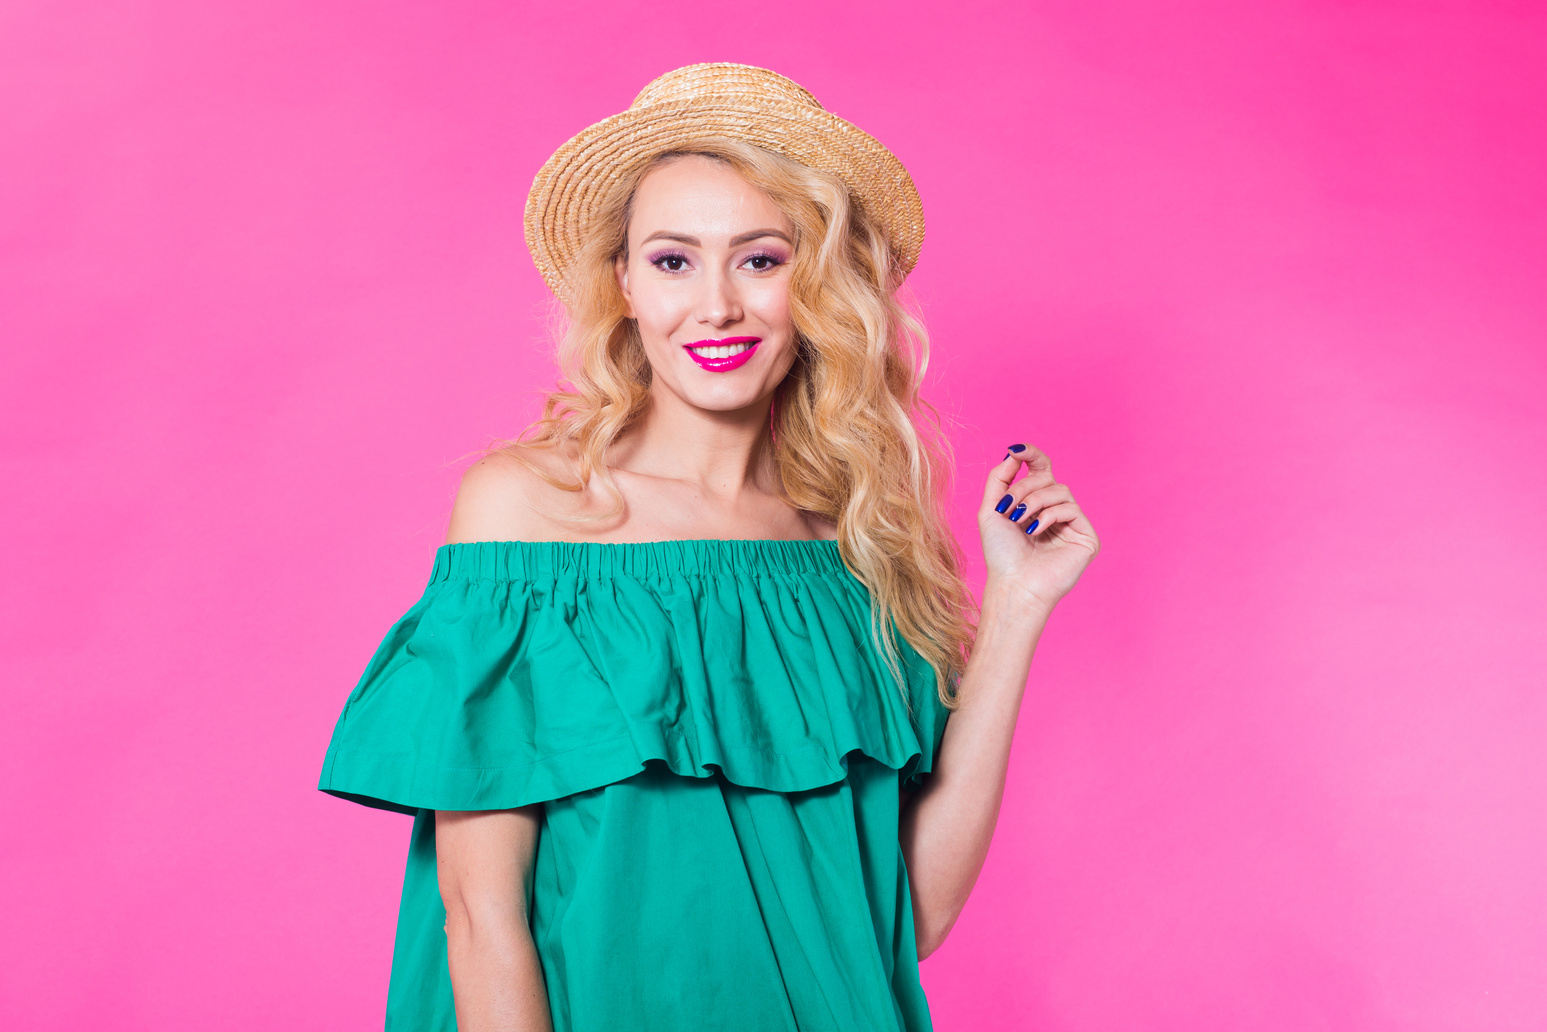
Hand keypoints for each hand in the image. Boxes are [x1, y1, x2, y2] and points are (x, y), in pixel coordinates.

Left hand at [977, 444, 1099, 611]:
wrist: (1013, 584)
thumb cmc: (1001, 554)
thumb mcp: (990, 510)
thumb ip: (999, 479)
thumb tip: (1012, 453)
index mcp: (1035, 504)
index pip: (1041, 470)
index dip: (1032, 455)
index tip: (1016, 449)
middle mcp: (1055, 511)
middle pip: (1046, 478)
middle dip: (1022, 488)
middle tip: (1007, 508)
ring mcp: (1072, 524)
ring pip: (1059, 490)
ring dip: (1034, 501)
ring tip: (1019, 520)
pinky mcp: (1086, 536)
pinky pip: (1071, 508)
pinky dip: (1050, 515)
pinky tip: (1035, 530)